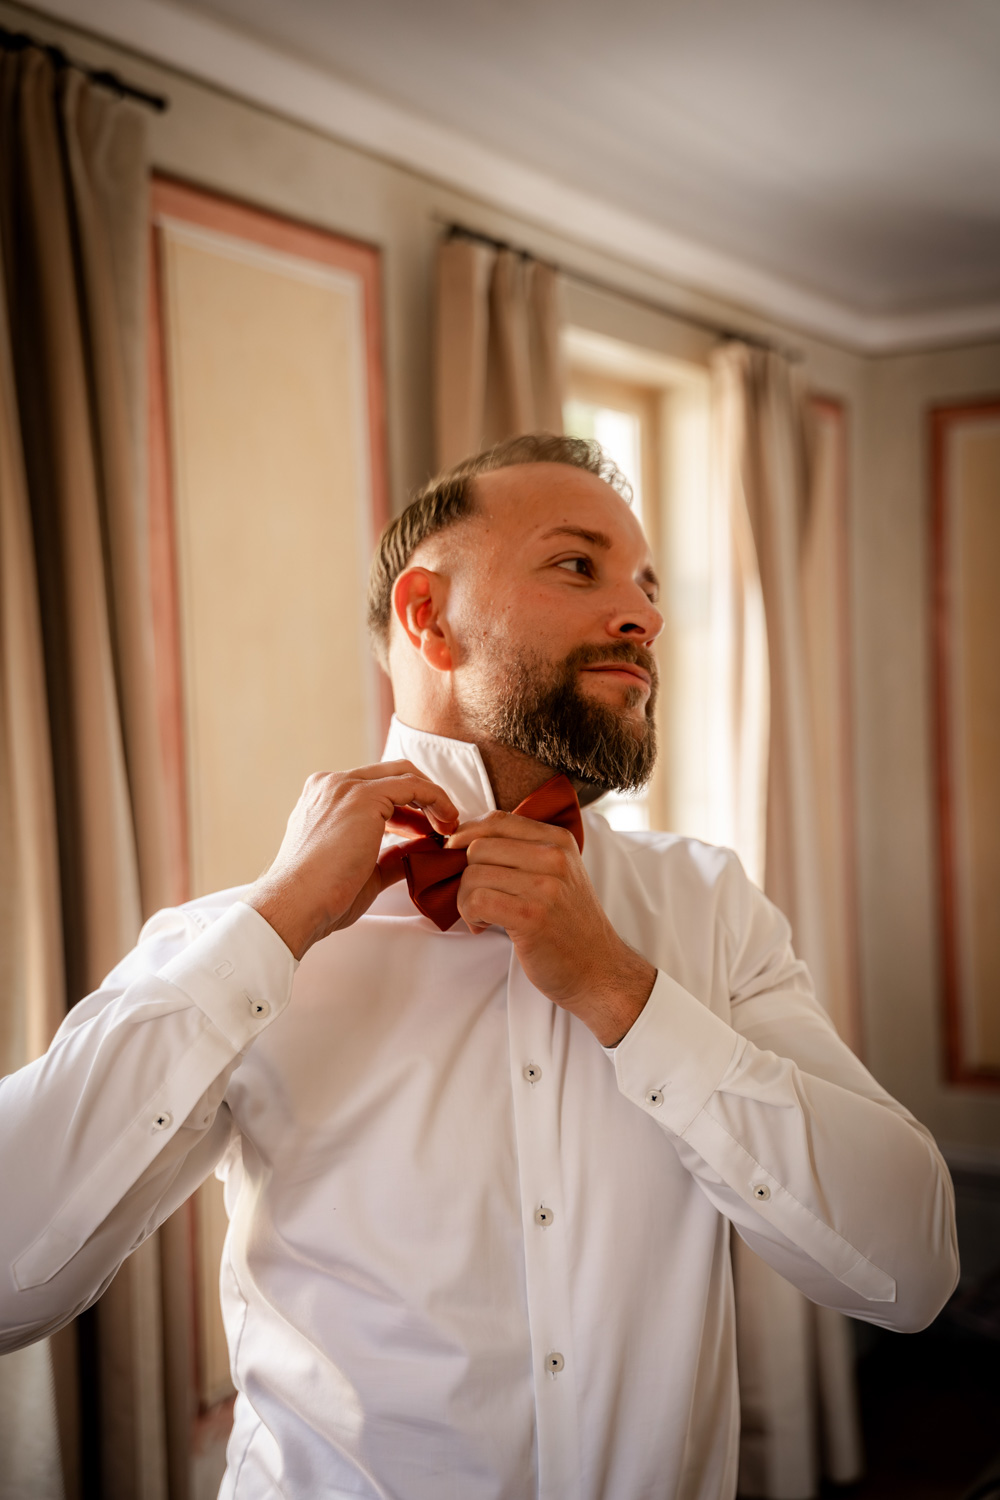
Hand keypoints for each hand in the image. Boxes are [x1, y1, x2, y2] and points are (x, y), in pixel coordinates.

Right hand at [247, 761, 457, 959]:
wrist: (297, 905)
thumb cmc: (320, 897)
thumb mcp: (361, 869)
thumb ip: (390, 855)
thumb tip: (419, 850)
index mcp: (322, 798)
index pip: (374, 789)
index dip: (406, 808)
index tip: (426, 832)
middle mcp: (331, 784)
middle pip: (391, 774)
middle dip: (423, 797)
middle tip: (444, 826)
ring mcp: (345, 787)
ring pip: (405, 775)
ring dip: (433, 799)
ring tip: (448, 828)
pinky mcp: (364, 796)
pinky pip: (414, 786)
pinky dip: (437, 800)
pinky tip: (447, 824)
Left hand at [448, 812, 655, 1045]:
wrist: (598, 968)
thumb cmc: (569, 924)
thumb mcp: (558, 874)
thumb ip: (523, 852)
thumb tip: (465, 840)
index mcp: (558, 840)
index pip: (496, 820)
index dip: (466, 835)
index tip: (458, 856)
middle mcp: (553, 857)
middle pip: (478, 847)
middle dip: (466, 875)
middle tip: (478, 899)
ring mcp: (544, 886)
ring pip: (473, 875)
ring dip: (466, 900)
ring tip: (484, 916)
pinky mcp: (531, 916)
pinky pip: (477, 901)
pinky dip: (470, 915)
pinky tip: (484, 925)